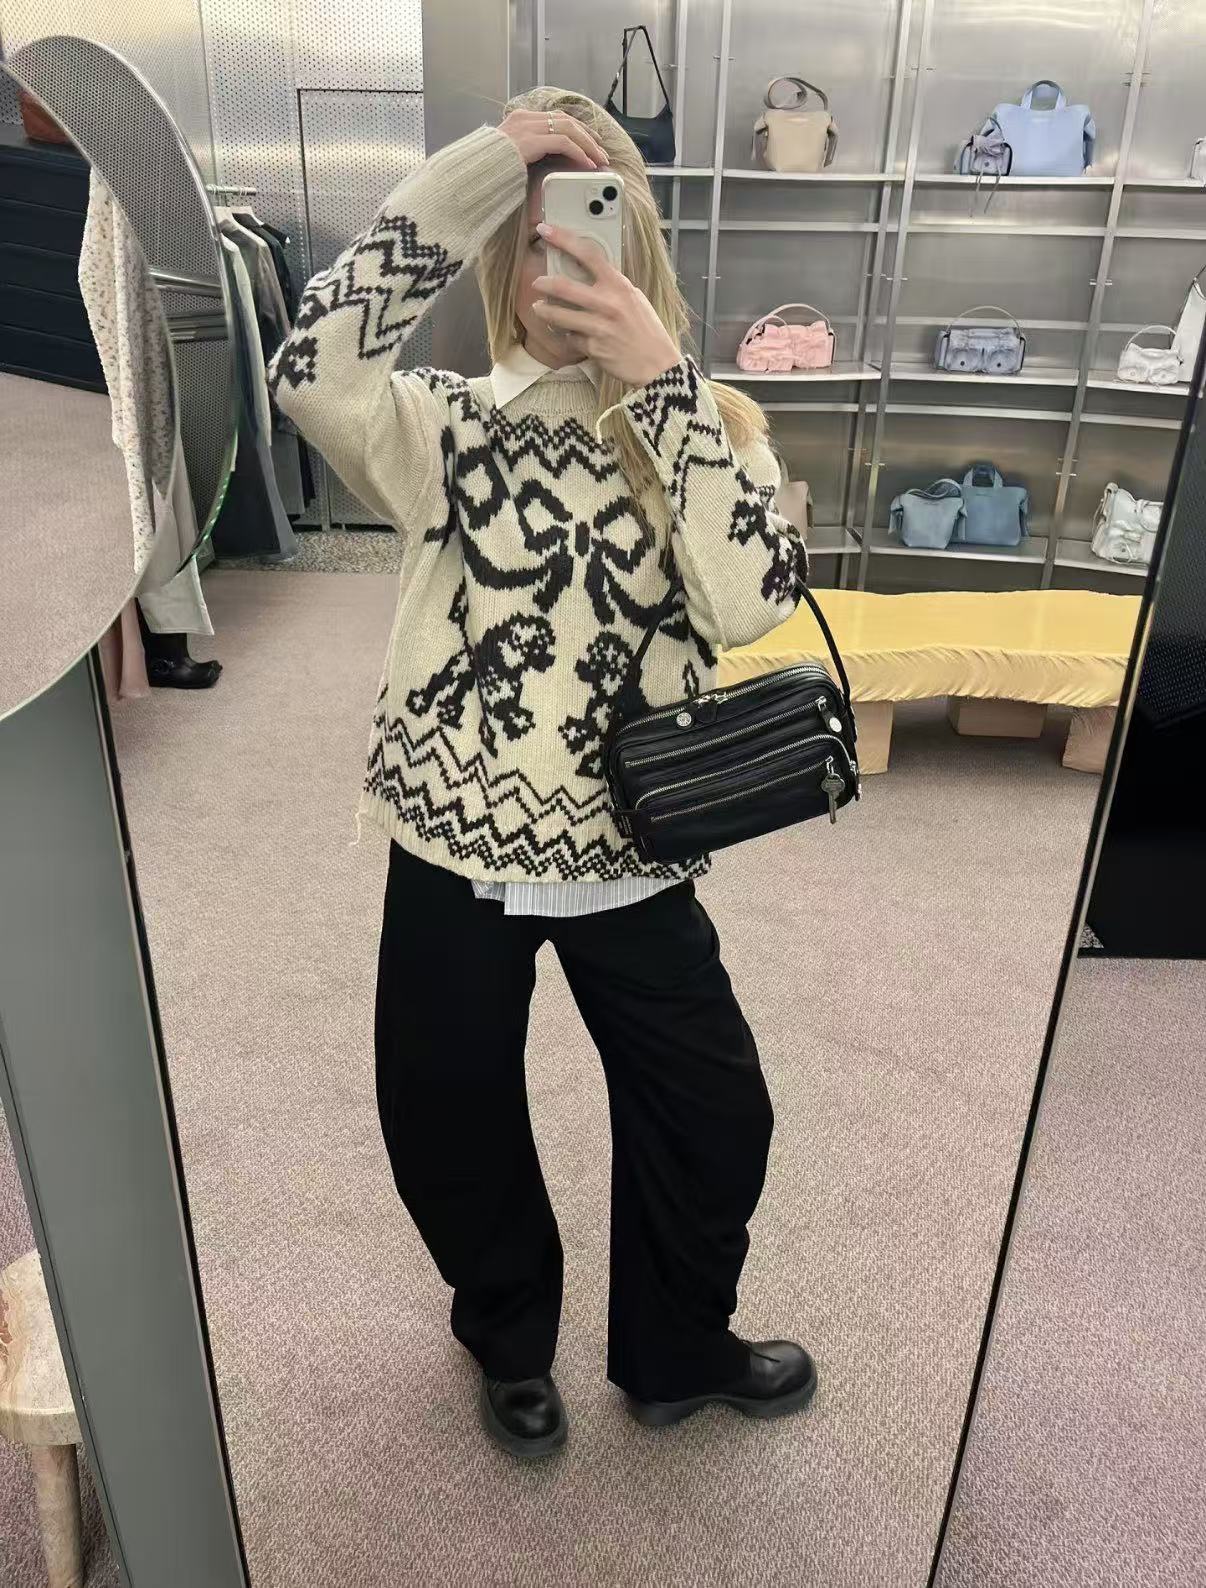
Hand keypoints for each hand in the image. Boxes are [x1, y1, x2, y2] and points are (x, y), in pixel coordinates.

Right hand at [497, 109, 608, 169]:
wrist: (476, 171)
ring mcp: (528, 127)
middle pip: (566, 120)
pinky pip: (563, 143)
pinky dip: (579, 153)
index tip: (590, 140)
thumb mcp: (512, 154)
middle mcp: (526, 118)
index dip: (577, 128)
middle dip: (587, 136)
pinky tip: (587, 163)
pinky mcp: (532, 141)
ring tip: (599, 159)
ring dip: (587, 144)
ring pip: (569, 129)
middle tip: (601, 151)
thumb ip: (529, 150)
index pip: (556, 117)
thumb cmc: (492, 169)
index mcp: (521, 119)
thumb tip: (546, 158)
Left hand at [531, 222, 682, 388]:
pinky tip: (573, 335)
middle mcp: (607, 303)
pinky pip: (570, 337)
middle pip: (564, 287)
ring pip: (559, 315)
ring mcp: (598, 326)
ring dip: (545, 311)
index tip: (546, 230)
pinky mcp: (593, 347)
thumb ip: (612, 286)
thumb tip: (590, 274)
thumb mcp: (634, 298)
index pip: (588, 254)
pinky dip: (568, 335)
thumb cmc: (647, 330)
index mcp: (619, 285)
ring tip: (540, 308)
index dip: (564, 239)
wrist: (656, 364)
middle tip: (537, 283)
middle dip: (544, 283)